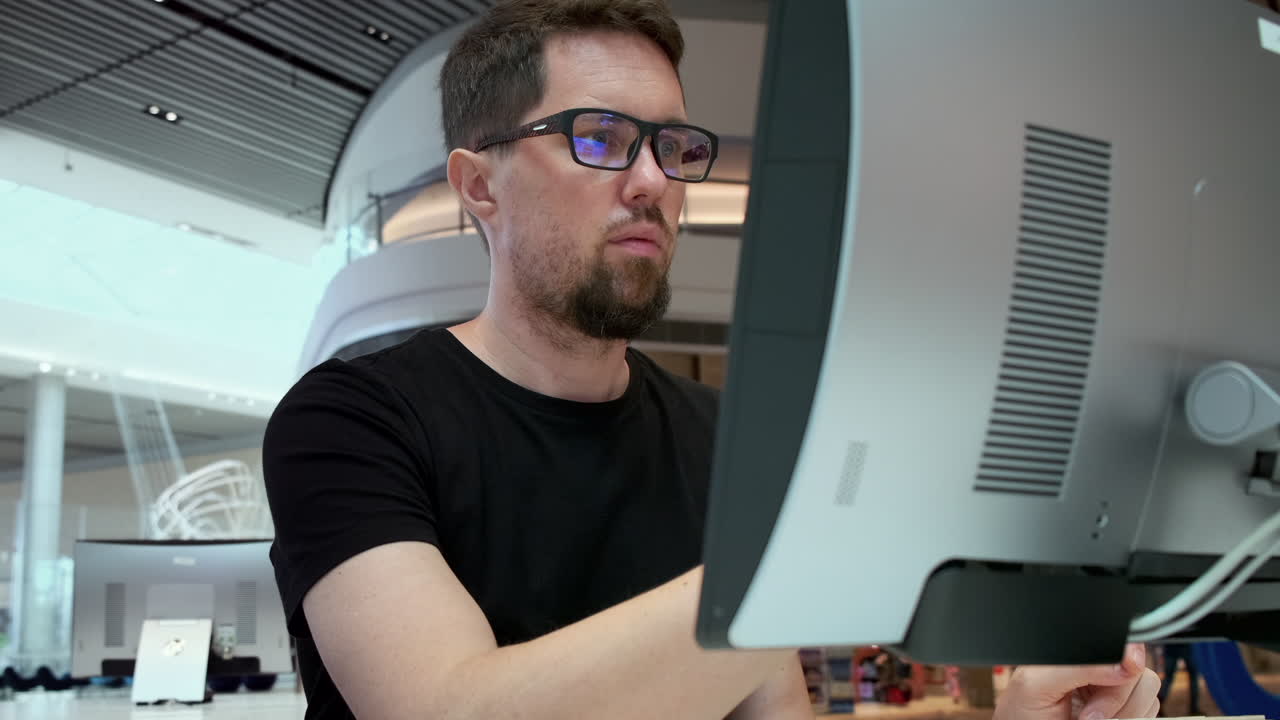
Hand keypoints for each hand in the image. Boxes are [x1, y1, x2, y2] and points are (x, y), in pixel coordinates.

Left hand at [993, 643, 1160, 719]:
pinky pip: (1150, 712)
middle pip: (1137, 670)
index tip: (1126, 669)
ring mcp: (1115, 694)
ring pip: (1148, 693)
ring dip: (1124, 713)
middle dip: (1116, 697)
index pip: (1117, 643)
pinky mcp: (1126, 714)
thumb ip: (1077, 666)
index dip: (1128, 655)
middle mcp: (1100, 671)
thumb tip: (1122, 664)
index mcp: (1079, 656)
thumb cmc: (1023, 715)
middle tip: (1089, 715)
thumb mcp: (1037, 683)